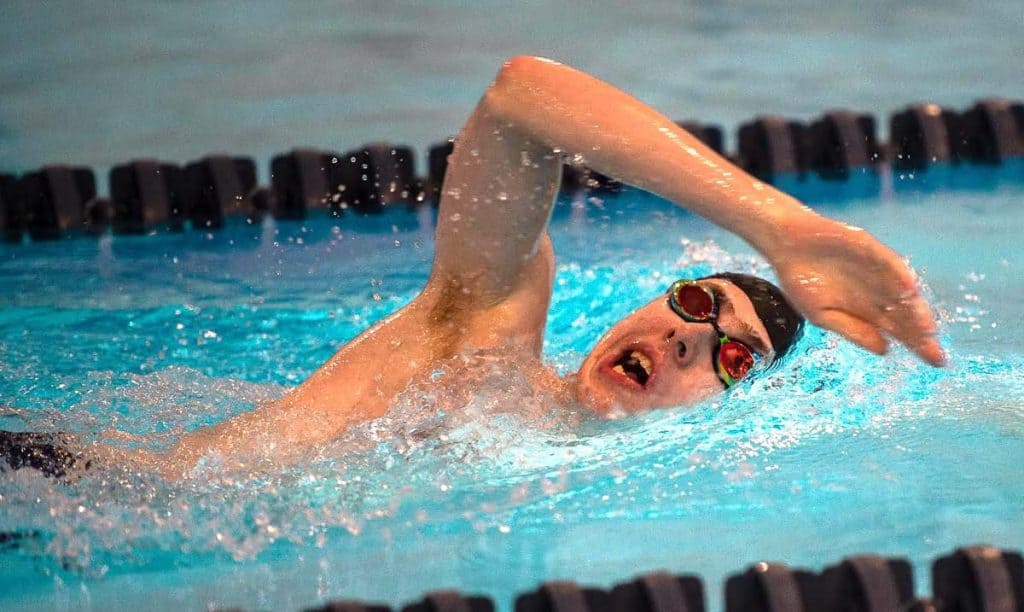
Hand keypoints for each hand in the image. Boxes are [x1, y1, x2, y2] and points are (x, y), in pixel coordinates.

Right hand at [761, 212, 944, 365]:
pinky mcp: (868, 248)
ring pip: (901, 291)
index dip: (916, 344)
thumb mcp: (821, 315)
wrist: (785, 245)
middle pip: (905, 314)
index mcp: (866, 309)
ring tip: (926, 327)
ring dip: (914, 308)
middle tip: (935, 352)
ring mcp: (874, 269)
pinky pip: (887, 261)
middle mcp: (876, 290)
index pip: (897, 329)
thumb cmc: (800, 281)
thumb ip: (853, 331)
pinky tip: (909, 288)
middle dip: (920, 333)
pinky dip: (898, 274)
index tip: (935, 362)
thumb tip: (885, 351)